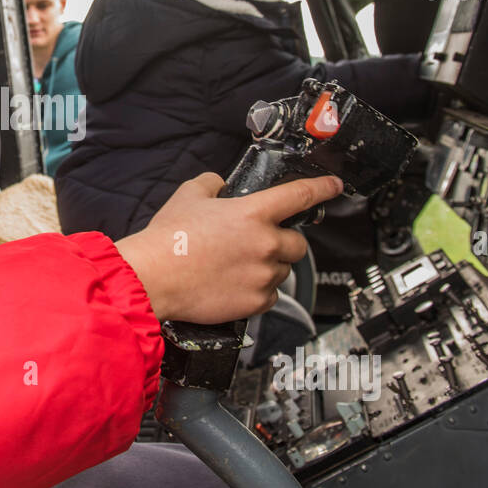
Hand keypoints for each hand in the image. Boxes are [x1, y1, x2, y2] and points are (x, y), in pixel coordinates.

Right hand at [114, 173, 342, 324]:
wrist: (153, 278)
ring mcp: (263, 275)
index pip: (301, 196)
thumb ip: (212, 184)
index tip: (334, 187)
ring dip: (269, 268)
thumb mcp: (188, 196)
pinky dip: (259, 291)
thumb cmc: (168, 240)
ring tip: (237, 268)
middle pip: (298, 243)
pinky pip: (271, 296)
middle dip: (284, 243)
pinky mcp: (256, 302)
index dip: (323, 189)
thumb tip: (221, 185)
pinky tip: (235, 285)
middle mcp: (265, 244)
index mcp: (253, 213)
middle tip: (259, 245)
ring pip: (283, 271)